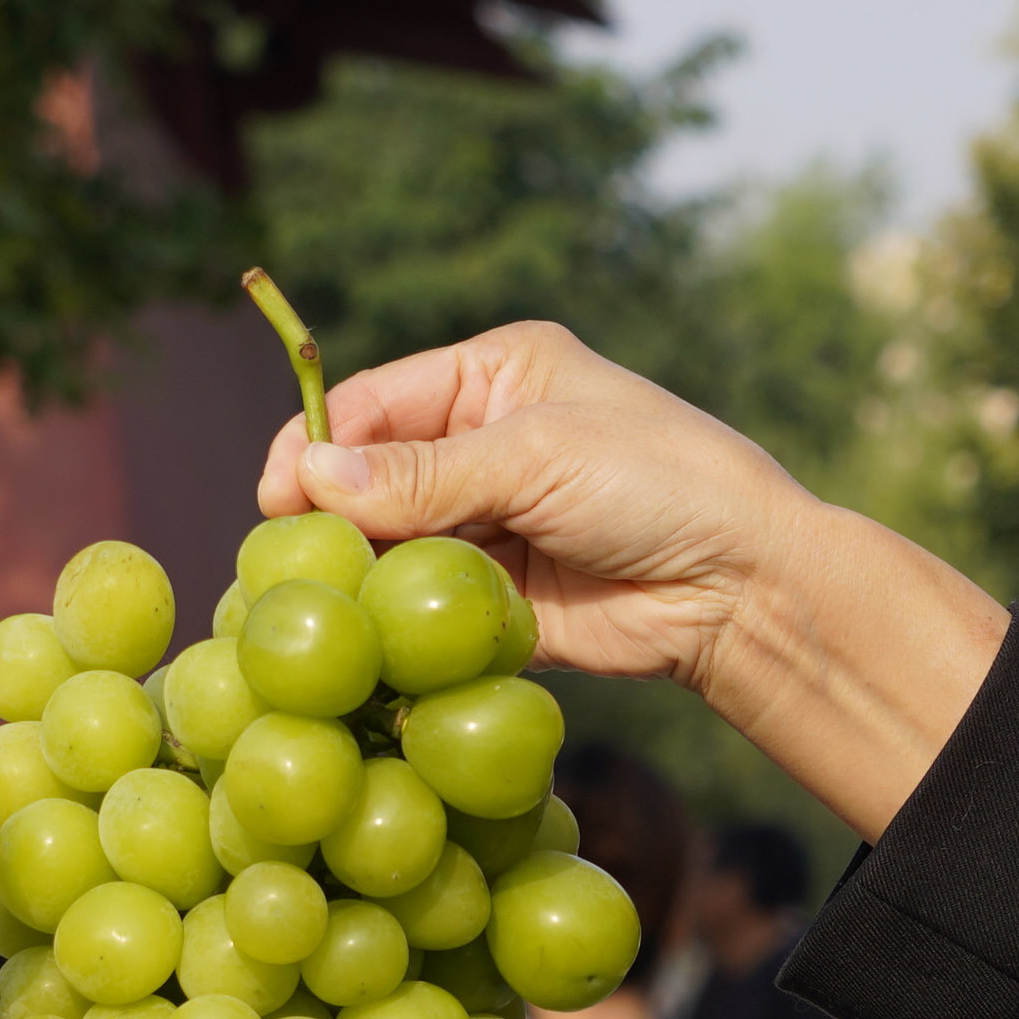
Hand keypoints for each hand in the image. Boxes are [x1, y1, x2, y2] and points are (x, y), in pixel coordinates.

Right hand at [280, 322, 1009, 838]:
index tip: (276, 498)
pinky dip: (393, 625)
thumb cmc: (658, 483)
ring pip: (390, 548)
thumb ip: (425, 475)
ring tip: (316, 607)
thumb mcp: (537, 456)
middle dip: (329, 517)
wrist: (742, 585)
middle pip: (370, 478)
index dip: (317, 446)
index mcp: (493, 375)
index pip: (374, 402)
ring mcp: (488, 524)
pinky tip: (361, 643)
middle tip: (286, 563)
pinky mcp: (497, 599)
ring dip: (357, 576)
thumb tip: (312, 480)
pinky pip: (423, 610)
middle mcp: (483, 444)